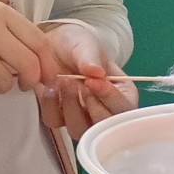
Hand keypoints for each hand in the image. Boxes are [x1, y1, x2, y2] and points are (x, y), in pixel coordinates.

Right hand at [0, 2, 56, 97]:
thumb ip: (16, 37)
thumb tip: (43, 70)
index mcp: (0, 13)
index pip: (39, 42)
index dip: (49, 66)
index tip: (49, 79)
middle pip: (27, 65)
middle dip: (30, 81)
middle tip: (23, 84)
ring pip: (3, 82)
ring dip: (1, 86)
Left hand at [37, 20, 136, 139]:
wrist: (51, 44)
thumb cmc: (77, 45)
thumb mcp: (86, 45)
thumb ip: (91, 57)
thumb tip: (96, 72)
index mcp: (122, 93)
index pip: (124, 108)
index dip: (110, 100)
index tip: (92, 82)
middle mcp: (104, 109)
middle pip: (105, 126)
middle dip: (90, 107)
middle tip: (77, 83)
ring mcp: (80, 116)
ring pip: (79, 129)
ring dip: (69, 107)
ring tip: (62, 81)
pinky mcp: (58, 116)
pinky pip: (54, 121)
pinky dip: (50, 106)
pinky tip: (49, 87)